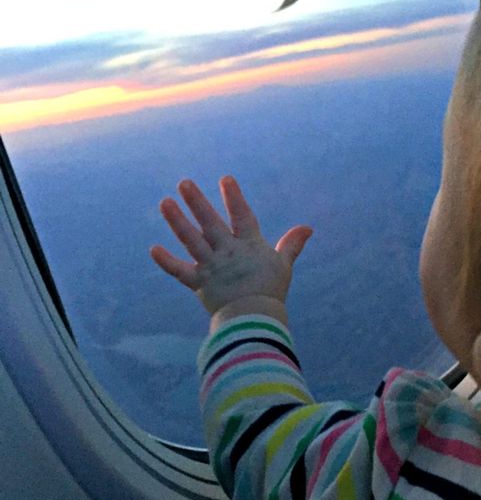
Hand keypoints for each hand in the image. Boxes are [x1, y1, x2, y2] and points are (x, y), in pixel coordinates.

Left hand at [150, 176, 311, 324]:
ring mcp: (212, 267)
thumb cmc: (272, 291)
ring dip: (177, 221)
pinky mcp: (199, 283)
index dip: (234, 198)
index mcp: (249, 246)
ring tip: (165, 202)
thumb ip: (292, 244)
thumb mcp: (284, 265)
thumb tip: (308, 228)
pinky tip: (153, 249)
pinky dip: (166, 261)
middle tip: (184, 183)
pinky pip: (179, 271)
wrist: (255, 320)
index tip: (225, 180)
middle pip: (210, 223)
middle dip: (197, 202)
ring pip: (192, 240)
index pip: (242, 216)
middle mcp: (228, 252)